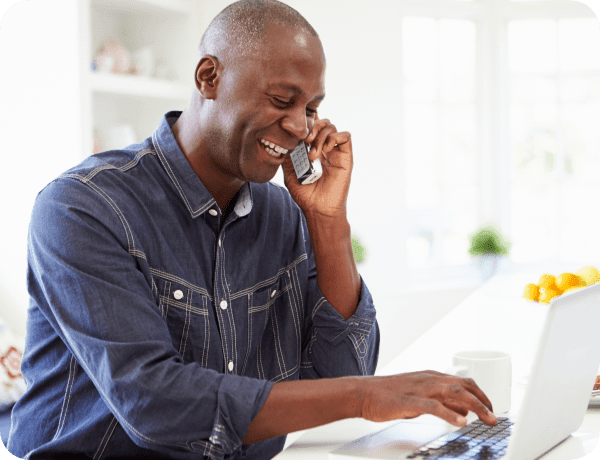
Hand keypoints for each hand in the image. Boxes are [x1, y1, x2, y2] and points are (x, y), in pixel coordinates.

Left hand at [282, 116, 351, 217]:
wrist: (318, 209)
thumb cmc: (305, 195)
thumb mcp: (289, 173)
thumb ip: (287, 157)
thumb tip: (283, 141)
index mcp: (312, 150)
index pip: (312, 128)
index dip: (307, 122)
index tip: (297, 129)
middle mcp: (325, 149)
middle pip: (322, 122)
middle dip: (313, 126)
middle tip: (306, 141)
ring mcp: (336, 152)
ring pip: (332, 127)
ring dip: (320, 135)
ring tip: (313, 153)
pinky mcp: (346, 157)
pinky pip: (346, 136)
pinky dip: (334, 137)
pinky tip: (325, 150)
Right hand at [359, 371, 497, 426]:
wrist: (364, 393)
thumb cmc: (388, 395)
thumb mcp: (419, 397)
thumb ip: (440, 401)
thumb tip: (461, 410)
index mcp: (431, 377)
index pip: (463, 382)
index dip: (480, 394)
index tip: (490, 407)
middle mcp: (429, 379)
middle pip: (464, 386)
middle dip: (483, 400)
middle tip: (494, 417)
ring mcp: (420, 389)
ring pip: (454, 392)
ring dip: (475, 406)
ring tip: (486, 418)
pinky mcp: (410, 401)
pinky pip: (434, 406)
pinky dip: (450, 414)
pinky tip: (461, 422)